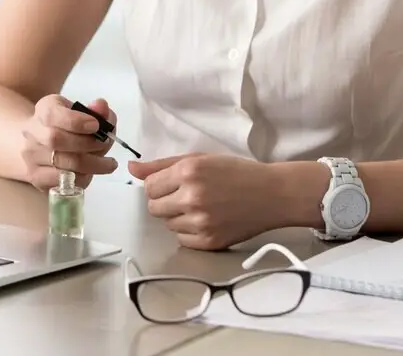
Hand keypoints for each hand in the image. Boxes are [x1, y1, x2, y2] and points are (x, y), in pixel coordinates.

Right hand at [21, 95, 117, 190]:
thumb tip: (101, 107)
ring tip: (108, 163)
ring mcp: (31, 157)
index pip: (52, 114)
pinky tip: (91, 173)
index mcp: (43, 110)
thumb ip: (97, 109)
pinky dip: (81, 178)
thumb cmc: (66, 126)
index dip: (75, 121)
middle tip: (105, 144)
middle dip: (85, 143)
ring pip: (61, 164)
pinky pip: (61, 182)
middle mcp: (32, 132)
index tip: (96, 125)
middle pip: (55, 139)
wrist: (39, 144)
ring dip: (90, 165)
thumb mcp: (83, 112)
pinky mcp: (36, 178)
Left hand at [128, 154, 280, 250]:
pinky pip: (181, 239)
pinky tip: (207, 220)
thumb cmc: (237, 172)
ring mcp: (200, 222)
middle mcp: (191, 197)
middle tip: (186, 196)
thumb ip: (162, 165)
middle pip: (154, 207)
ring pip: (167, 224)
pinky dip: (189, 231)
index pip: (149, 186)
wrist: (272, 194)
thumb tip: (130, 168)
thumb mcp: (201, 159)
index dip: (159, 185)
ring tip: (201, 207)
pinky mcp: (208, 241)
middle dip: (165, 202)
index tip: (174, 184)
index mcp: (188, 171)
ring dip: (178, 217)